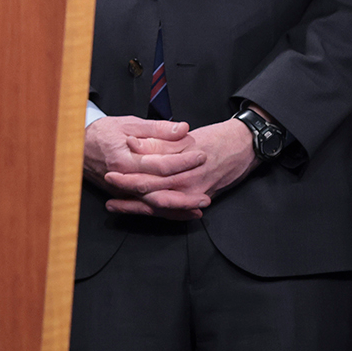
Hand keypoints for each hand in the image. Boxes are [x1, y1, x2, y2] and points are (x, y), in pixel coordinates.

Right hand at [84, 116, 208, 219]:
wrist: (74, 147)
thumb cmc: (101, 133)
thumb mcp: (128, 123)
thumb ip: (156, 129)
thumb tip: (182, 129)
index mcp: (124, 159)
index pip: (159, 164)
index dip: (182, 161)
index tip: (200, 155)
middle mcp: (123, 179)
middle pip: (159, 189)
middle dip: (186, 189)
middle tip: (208, 187)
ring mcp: (122, 191)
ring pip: (154, 204)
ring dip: (180, 206)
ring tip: (202, 203)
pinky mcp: (123, 196)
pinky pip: (148, 208)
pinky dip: (168, 212)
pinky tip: (185, 212)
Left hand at [102, 118, 259, 218]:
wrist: (242, 146)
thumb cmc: (213, 139)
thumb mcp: (183, 137)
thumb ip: (157, 142)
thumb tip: (132, 144)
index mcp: (179, 164)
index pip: (147, 174)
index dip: (126, 176)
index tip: (109, 175)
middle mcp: (186, 182)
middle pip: (150, 192)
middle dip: (127, 195)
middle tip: (108, 196)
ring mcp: (194, 193)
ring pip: (160, 205)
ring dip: (137, 207)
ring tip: (115, 206)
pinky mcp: (200, 198)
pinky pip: (176, 211)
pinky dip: (159, 213)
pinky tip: (143, 211)